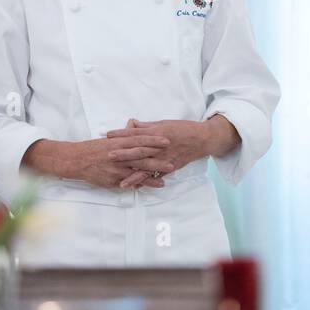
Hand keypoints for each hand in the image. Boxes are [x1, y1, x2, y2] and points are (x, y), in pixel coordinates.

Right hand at [60, 135, 174, 189]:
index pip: (139, 140)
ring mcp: (117, 167)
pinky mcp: (114, 179)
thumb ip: (123, 135)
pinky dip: (143, 182)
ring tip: (168, 173)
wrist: (77, 160)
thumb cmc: (93, 148)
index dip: (154, 140)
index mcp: (119, 142)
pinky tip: (154, 184)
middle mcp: (119, 154)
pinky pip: (131, 181)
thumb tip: (134, 126)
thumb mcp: (109, 139)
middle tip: (173, 158)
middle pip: (142, 155)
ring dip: (154, 171)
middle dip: (158, 157)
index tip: (167, 139)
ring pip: (138, 169)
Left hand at [106, 118, 229, 180]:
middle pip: (138, 149)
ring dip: (133, 173)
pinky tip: (138, 186)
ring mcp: (165, 157)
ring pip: (147, 166)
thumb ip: (147, 126)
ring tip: (121, 178)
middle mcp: (159, 145)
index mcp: (156, 132)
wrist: (202, 138)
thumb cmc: (183, 129)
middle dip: (123, 153)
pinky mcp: (171, 166)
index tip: (108, 135)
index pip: (136, 133)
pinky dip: (147, 181)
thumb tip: (132, 124)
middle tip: (108, 155)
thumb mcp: (164, 123)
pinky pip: (157, 175)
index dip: (121, 134)